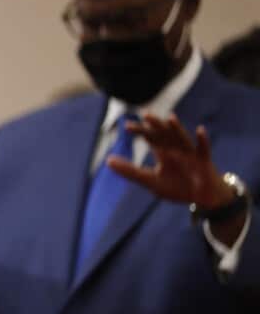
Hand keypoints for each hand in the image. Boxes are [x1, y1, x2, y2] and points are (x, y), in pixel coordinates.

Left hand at [107, 114, 232, 208]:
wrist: (203, 198)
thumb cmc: (177, 187)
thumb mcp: (150, 180)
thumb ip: (130, 171)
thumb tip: (107, 161)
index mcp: (163, 152)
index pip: (150, 137)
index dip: (140, 131)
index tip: (127, 126)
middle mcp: (176, 149)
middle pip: (165, 134)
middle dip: (157, 125)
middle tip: (146, 115)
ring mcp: (191, 154)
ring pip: (183, 139)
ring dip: (177, 129)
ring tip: (170, 118)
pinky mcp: (204, 162)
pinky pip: (204, 149)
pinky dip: (202, 140)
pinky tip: (199, 130)